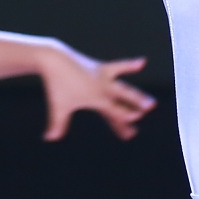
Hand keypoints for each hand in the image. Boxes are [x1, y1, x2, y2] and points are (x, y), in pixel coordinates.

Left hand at [39, 47, 156, 140]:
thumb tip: (48, 139)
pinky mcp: (101, 68)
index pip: (114, 110)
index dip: (124, 117)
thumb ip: (57, 124)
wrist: (54, 59)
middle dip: (137, 102)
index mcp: (95, 97)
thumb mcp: (58, 106)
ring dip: (138, 93)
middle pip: (124, 95)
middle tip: (150, 107)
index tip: (133, 125)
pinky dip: (130, 65)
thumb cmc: (56, 85)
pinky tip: (142, 62)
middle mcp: (103, 87)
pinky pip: (118, 66)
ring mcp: (103, 76)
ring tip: (150, 101)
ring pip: (124, 85)